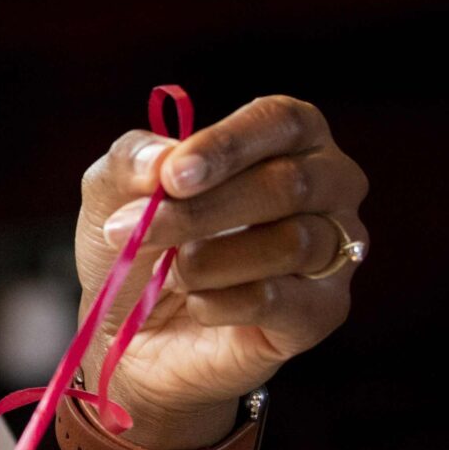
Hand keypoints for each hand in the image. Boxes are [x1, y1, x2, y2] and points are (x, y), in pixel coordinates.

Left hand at [75, 97, 366, 448]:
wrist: (134, 329)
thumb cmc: (140, 237)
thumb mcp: (114, 187)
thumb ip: (134, 160)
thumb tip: (163, 160)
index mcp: (290, 136)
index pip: (282, 121)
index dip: (227, 145)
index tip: (172, 176)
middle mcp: (329, 186)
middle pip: (289, 184)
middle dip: (203, 210)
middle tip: (137, 229)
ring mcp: (334, 251)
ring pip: (291, 243)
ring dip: (206, 259)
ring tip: (167, 271)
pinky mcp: (323, 311)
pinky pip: (280, 300)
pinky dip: (220, 302)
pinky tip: (194, 302)